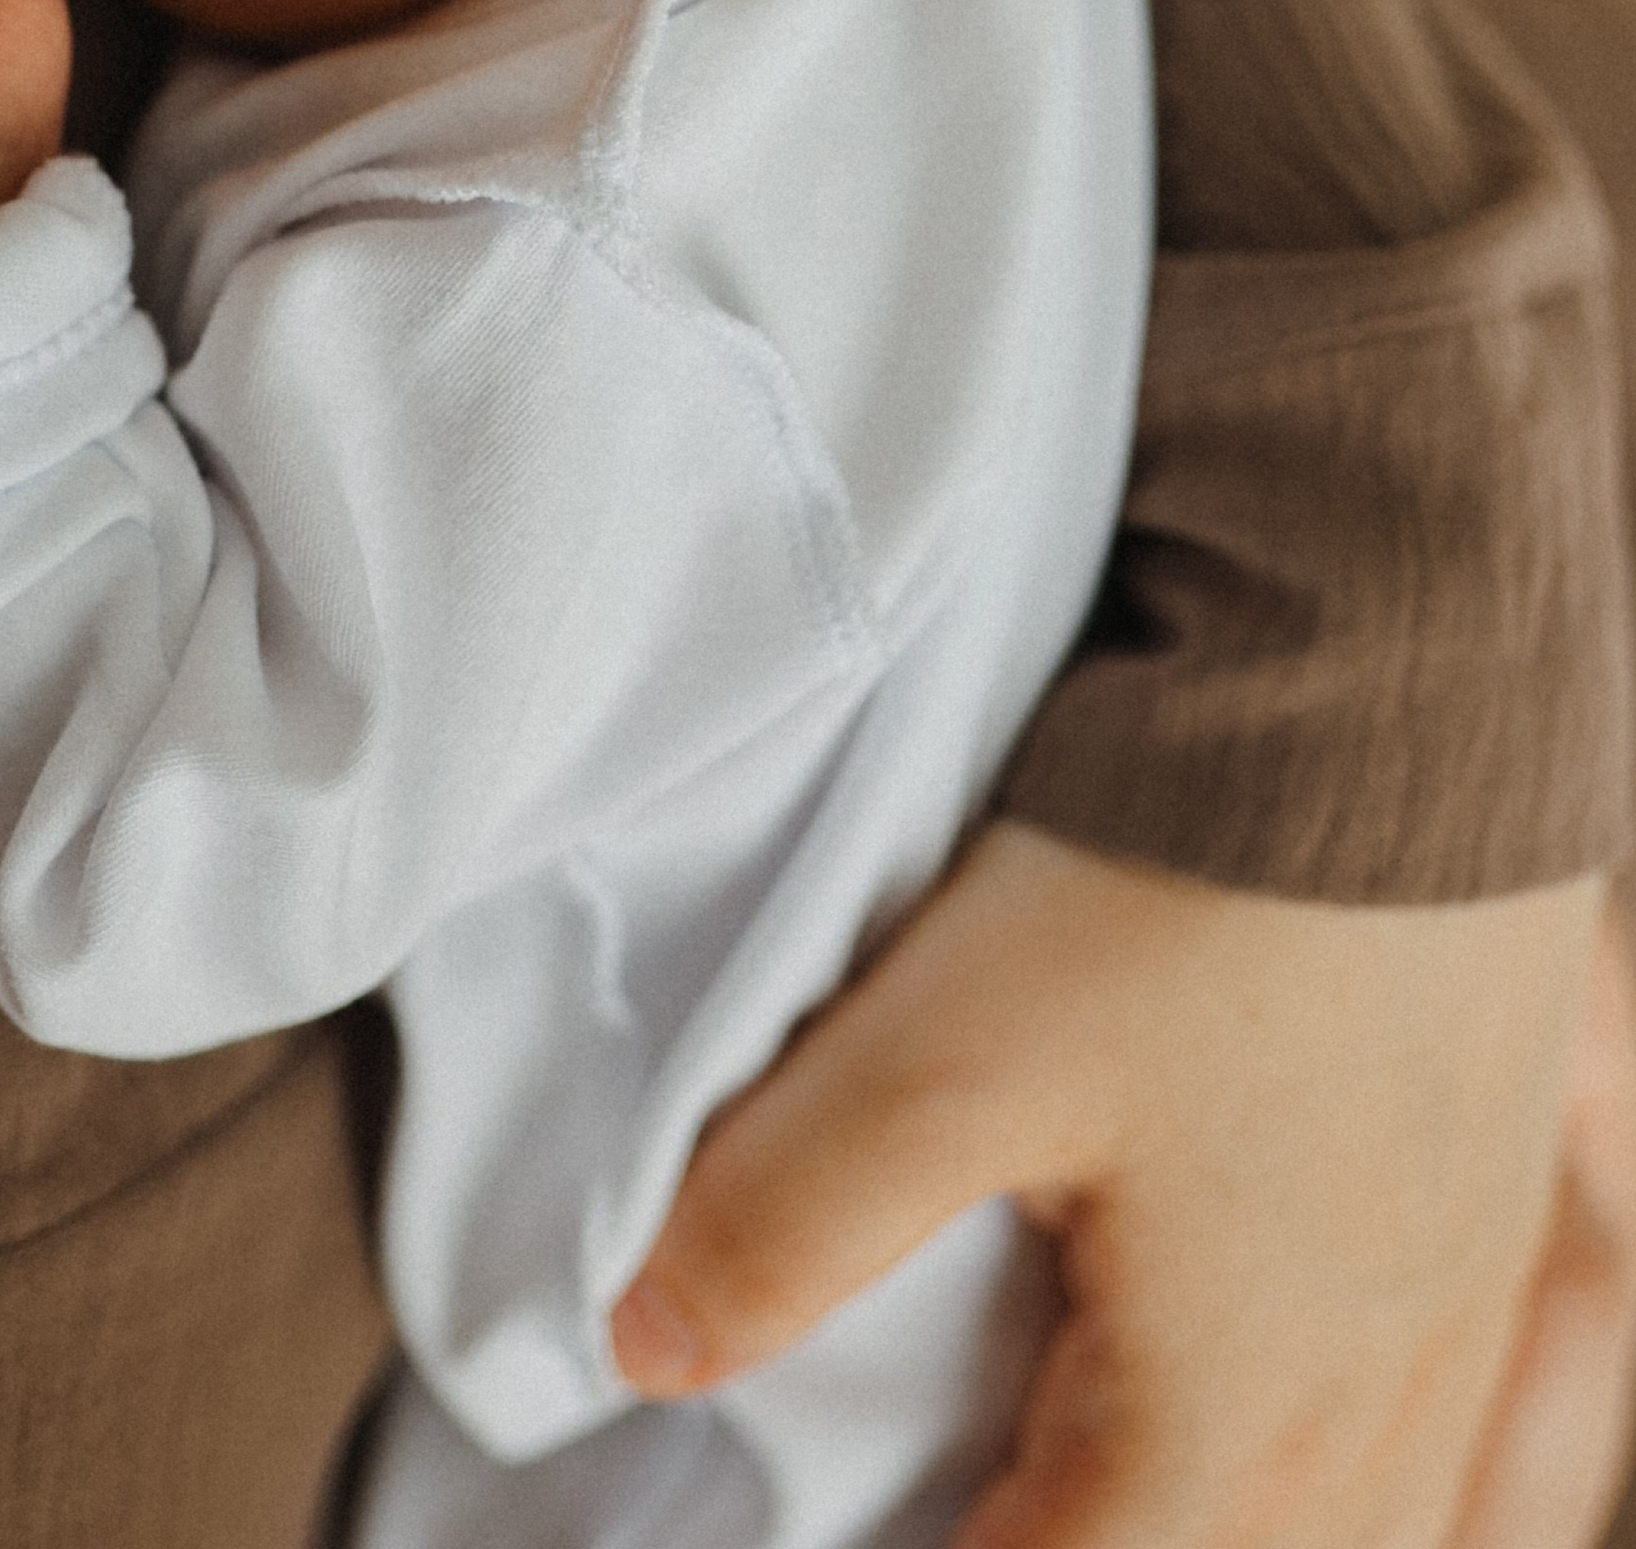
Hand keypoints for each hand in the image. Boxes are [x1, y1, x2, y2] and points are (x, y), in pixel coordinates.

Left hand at [610, 821, 1618, 1548]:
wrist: (1417, 683)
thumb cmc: (1195, 876)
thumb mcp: (943, 1044)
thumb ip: (787, 1212)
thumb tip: (649, 1346)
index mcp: (1234, 1420)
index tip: (847, 1528)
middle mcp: (1376, 1404)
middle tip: (952, 1499)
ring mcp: (1461, 1307)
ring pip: (1375, 1528)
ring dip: (1236, 1524)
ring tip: (1105, 1483)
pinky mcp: (1497, 1197)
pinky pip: (1468, 1437)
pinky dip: (1370, 1477)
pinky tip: (1308, 1433)